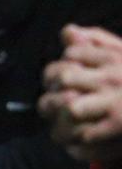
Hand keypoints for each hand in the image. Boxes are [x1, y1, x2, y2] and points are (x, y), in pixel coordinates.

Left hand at [42, 24, 121, 160]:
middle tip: (52, 99)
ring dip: (62, 115)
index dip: (60, 67)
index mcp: (116, 57)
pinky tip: (77, 136)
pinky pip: (85, 133)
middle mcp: (115, 77)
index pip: (71, 55)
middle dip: (54, 89)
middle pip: (65, 77)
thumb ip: (97, 39)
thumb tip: (67, 31)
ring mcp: (117, 102)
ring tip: (59, 119)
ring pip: (71, 107)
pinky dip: (77, 137)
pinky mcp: (120, 125)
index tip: (60, 79)